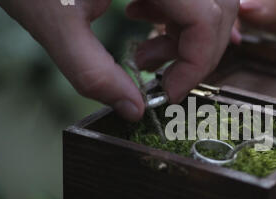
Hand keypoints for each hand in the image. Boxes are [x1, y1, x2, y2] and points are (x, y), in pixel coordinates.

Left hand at [0, 0, 238, 120]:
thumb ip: (94, 73)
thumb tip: (134, 110)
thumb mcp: (55, 22)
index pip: (206, 18)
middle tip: (162, 77)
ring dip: (185, 37)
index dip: (196, 63)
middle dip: (196, 53)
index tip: (168, 93)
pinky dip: (173, 16)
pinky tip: (139, 18)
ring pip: (208, 3)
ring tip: (143, 54)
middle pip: (219, 10)